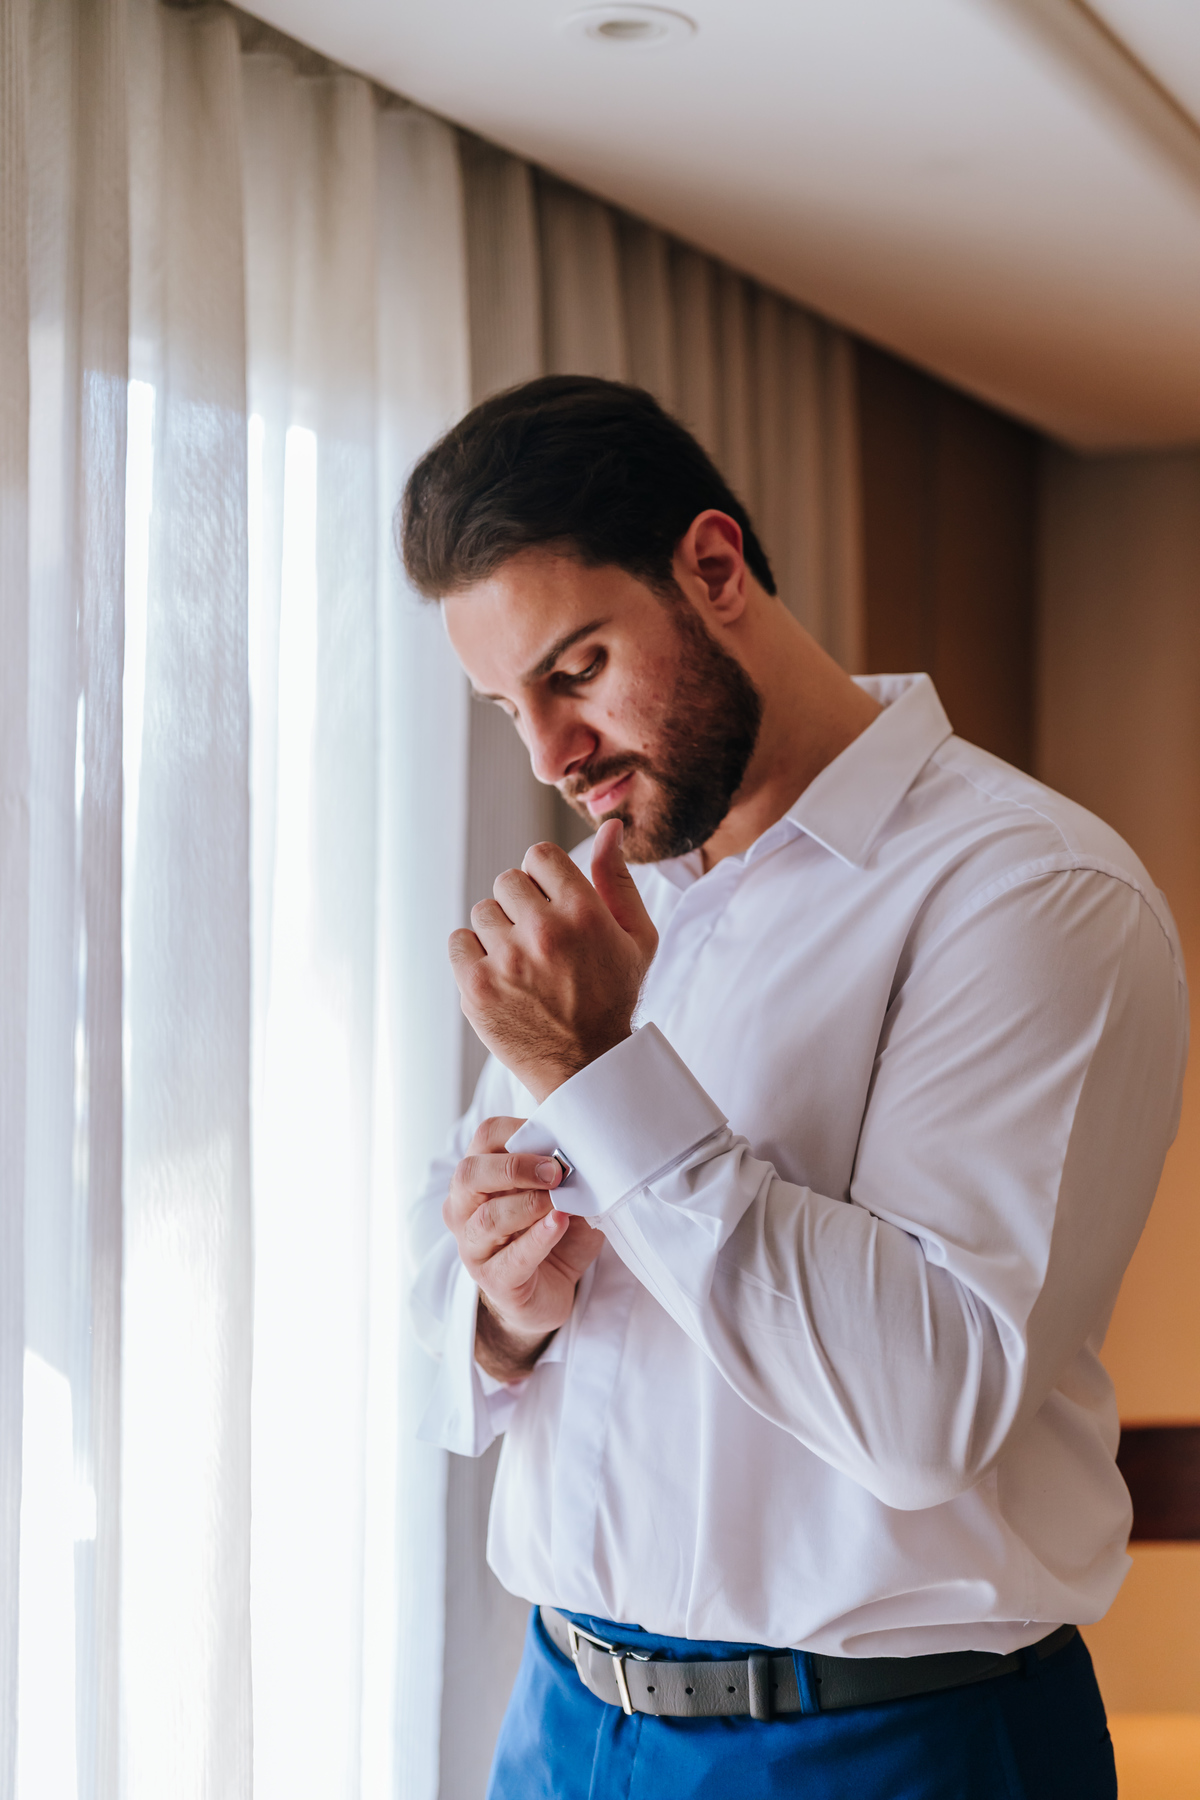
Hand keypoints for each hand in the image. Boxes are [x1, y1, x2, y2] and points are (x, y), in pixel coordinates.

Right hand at [445, 1115, 605, 1379]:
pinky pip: (512, 1258)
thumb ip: (566, 1169)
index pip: (485, 1137)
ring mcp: (474, 1246)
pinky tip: (559, 1222)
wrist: (550, 1290)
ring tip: (561, 1201)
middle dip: (516, 1167)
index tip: (556, 1137)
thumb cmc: (553, 1231)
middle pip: (470, 1174)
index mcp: (479, 1176)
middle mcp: (465, 1208)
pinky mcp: (494, 1280)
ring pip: (488, 1218)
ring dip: (529, 1203)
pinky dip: (538, 1238)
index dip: (519, 1130)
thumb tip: (584, 1145)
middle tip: (557, 1170)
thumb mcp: (563, 1191)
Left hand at [449, 818, 658, 1101]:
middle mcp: (544, 932)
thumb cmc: (615, 995)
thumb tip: (609, 826)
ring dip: (499, 930)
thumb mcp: (636, 937)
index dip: (546, 878)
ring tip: (523, 961)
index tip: (554, 905)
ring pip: (482, 911)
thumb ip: (618, 878)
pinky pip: (459, 941)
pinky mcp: (477, 989)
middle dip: (522, 903)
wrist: (588, 1067)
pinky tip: (502, 974)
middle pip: (507, 880)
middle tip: (540, 939)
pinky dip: (474, 954)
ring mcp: (507, 962)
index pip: (539, 855)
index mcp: (584, 913)